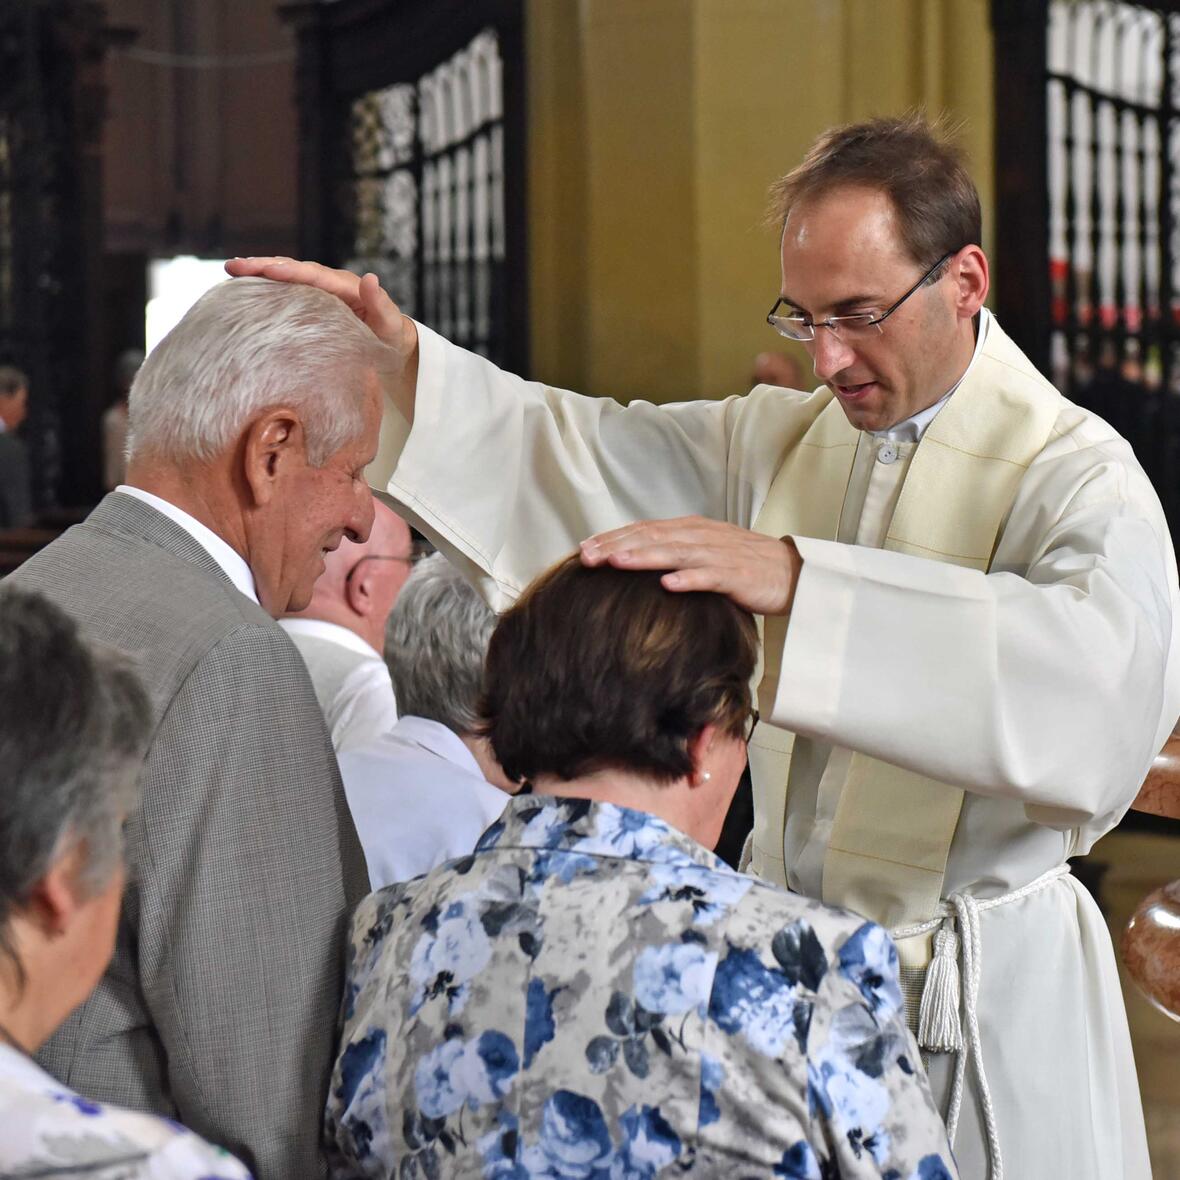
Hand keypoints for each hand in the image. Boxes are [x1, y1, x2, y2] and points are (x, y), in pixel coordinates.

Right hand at [225, 257, 417, 416]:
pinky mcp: (311, 303)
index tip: (267, 269)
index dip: (290, 271)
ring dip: (259, 273)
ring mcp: (319, 292)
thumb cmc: (391, 336)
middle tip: (234, 265)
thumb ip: (381, 303)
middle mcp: (329, 284)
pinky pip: (286, 291)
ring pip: (286, 278)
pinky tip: (243, 288)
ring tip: (231, 270)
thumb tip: (371, 278)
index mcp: (346, 287)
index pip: (314, 276)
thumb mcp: (390, 323)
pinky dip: (265, 287)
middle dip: (264, 266)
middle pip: (293, 270)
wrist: (392, 343)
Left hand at [579, 516, 801, 615]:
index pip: (644, 529)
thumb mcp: (703, 553)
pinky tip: (667, 585)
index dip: (613, 537)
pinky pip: (710, 577)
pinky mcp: (737, 575)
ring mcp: (719, 555)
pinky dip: (688, 579)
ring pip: (675, 553)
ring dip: (644, 557)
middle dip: (617, 546)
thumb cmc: (744, 567)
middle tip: (586, 557)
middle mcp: (700, 537)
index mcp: (690, 530)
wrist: (792, 573)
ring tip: (616, 564)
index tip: (583, 549)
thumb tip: (633, 560)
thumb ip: (673, 553)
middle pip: (652, 537)